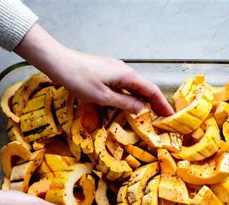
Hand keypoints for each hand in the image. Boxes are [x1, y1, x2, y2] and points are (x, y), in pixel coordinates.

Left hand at [15, 24, 173, 115]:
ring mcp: (114, 70)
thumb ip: (124, 103)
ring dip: (140, 100)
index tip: (169, 115)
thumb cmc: (80, 79)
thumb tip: (141, 109)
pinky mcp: (105, 72)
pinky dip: (128, 96)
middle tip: (161, 118)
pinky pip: (122, 86)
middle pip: (143, 88)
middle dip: (153, 103)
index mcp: (127, 75)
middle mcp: (123, 71)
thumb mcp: (103, 97)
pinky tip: (126, 105)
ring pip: (132, 87)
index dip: (161, 103)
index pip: (151, 90)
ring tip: (147, 114)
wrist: (59, 63)